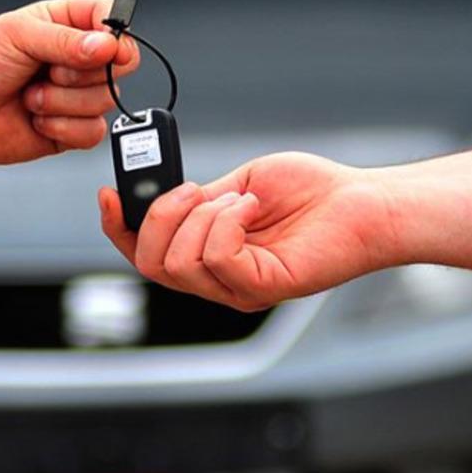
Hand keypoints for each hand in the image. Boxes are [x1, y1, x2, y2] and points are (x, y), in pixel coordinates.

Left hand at [0, 0, 139, 164]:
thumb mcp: (15, 36)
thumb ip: (64, 40)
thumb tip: (108, 46)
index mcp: (64, 23)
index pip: (110, 17)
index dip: (114, 33)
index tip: (103, 46)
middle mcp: (76, 58)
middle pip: (118, 63)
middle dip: (80, 73)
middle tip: (46, 71)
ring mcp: (76, 94)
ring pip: (106, 99)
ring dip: (62, 102)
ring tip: (30, 97)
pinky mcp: (72, 128)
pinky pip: (93, 131)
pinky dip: (63, 128)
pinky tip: (36, 120)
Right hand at [98, 153, 400, 310]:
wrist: (362, 202)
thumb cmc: (311, 191)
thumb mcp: (237, 184)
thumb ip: (198, 198)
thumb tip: (164, 197)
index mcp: (207, 254)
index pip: (144, 255)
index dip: (117, 229)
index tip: (109, 194)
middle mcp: (218, 279)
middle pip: (151, 264)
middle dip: (159, 216)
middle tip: (196, 189)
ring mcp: (239, 288)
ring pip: (179, 262)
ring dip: (203, 215)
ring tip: (241, 199)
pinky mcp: (262, 287)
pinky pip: (217, 257)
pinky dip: (227, 221)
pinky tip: (253, 207)